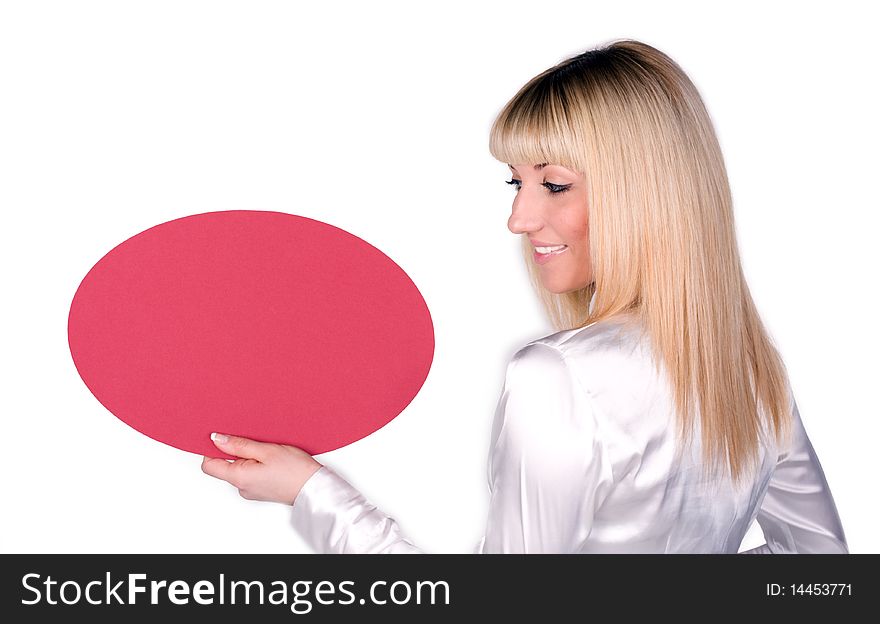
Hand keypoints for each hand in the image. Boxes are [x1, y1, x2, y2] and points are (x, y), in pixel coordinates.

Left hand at [201, 433, 322, 504]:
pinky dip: (257, 465)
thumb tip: (216, 439)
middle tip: (255, 442)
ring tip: (269, 451)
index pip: (209, 465)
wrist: (315, 489)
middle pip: (225, 466)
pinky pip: (251, 475)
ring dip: (249, 457)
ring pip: (240, 469)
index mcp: (238, 477)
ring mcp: (251, 491)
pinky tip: (273, 460)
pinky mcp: (261, 491)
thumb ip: (239, 445)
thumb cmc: (295, 470)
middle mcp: (241, 487)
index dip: (212, 449)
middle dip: (236, 451)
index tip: (225, 437)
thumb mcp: (266, 450)